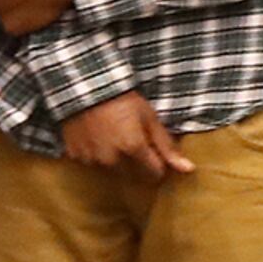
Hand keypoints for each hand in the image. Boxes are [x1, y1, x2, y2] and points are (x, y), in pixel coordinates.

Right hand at [58, 90, 194, 177]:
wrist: (86, 88)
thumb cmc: (123, 100)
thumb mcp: (150, 118)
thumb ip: (167, 146)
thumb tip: (188, 169)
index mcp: (133, 149)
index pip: (154, 172)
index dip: (159, 164)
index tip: (156, 153)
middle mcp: (112, 160)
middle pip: (132, 173)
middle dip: (136, 162)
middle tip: (133, 141)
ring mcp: (91, 159)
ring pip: (110, 169)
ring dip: (115, 160)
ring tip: (112, 138)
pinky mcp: (74, 155)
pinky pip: (90, 162)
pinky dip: (95, 154)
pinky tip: (96, 138)